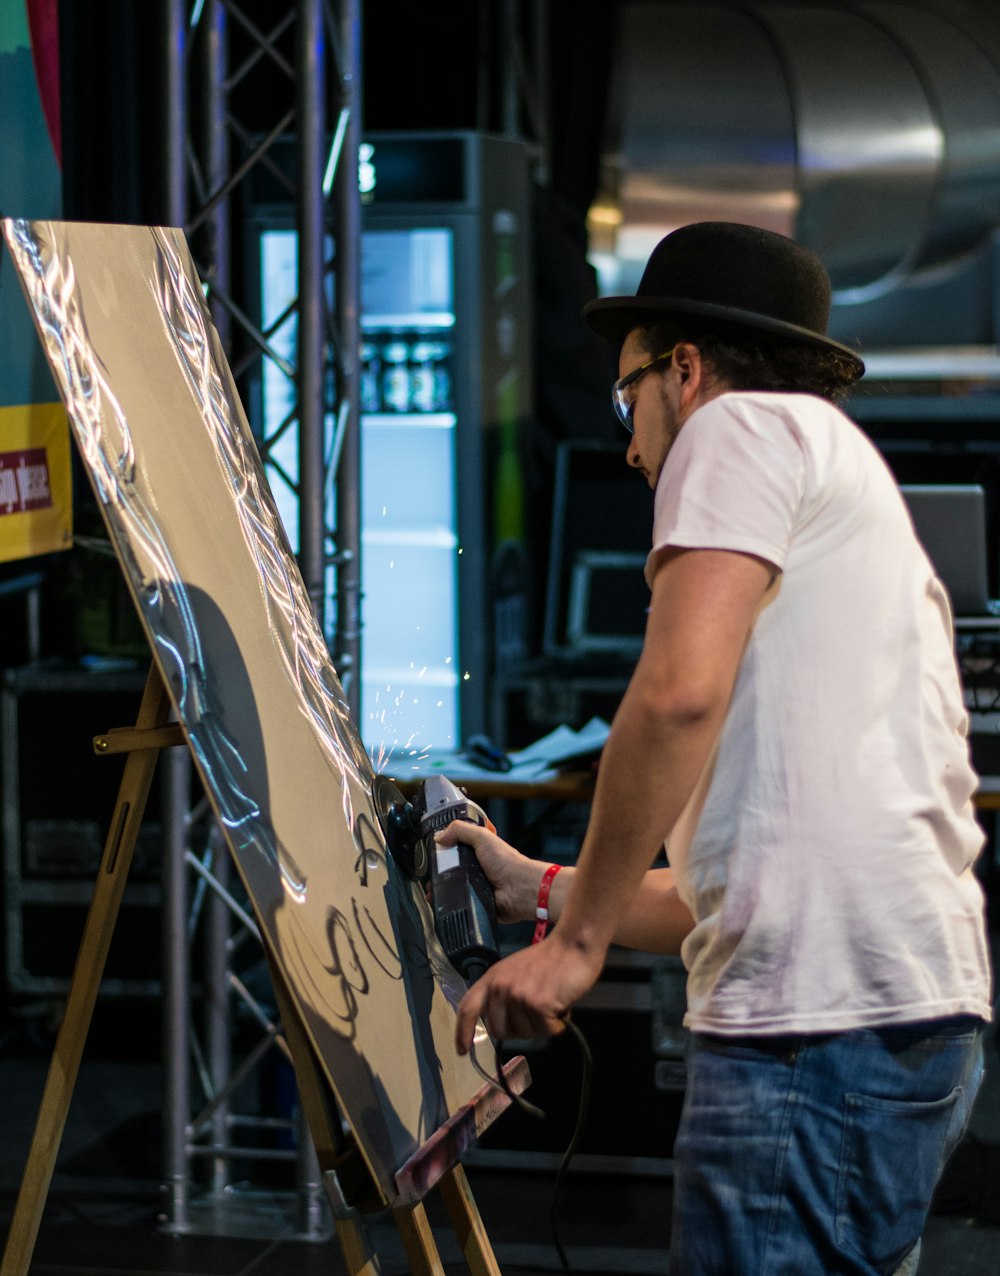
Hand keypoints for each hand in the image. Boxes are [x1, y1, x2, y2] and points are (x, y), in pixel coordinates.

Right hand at [435, 820, 544, 923]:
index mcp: (478, 852)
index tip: (428, 854)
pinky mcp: (475, 903)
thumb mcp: (482, 838)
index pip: (455, 849)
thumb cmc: (506, 862)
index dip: (442, 851)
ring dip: (439, 890)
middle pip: (450, 870)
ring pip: (451, 888)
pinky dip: (448, 903)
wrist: (520, 890)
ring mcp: (475, 887)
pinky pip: (457, 903)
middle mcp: (476, 869)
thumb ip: (461, 830)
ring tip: (429, 892)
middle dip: (437, 874)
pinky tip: (438, 903)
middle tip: (427, 876)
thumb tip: (438, 836)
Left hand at [454, 932, 603, 1053]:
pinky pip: (547, 1031)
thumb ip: (503, 993)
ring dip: (542, 1025)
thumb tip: (499, 1024)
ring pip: (526, 1034)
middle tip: (537, 1011)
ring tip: (551, 1001)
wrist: (573, 945)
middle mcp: (501, 987)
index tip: (462, 1050)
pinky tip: (562, 1005)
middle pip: (500, 1031)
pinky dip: (558, 1025)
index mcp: (492, 978)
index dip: (462, 1032)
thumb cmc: (549, 959)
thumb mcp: (515, 971)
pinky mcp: (538, 1004)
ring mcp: (518, 996)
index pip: (468, 1008)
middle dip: (520, 1029)